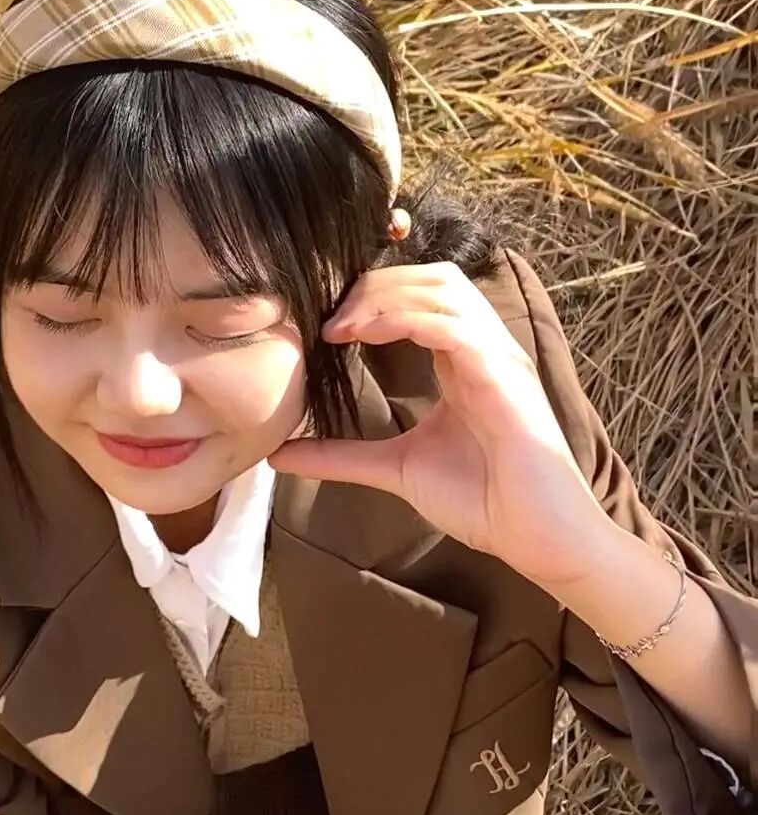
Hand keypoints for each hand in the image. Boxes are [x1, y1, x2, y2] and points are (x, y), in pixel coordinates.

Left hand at [266, 260, 610, 586]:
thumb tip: (278, 454)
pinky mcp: (503, 375)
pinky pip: (453, 325)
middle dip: (374, 285)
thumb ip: (340, 455)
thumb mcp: (395, 468)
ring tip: (341, 325)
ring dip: (384, 296)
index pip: (422, 295)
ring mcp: (497, 356)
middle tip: (329, 319)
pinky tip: (367, 333)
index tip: (325, 324)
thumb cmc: (483, 501)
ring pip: (442, 288)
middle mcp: (484, 347)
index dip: (373, 294)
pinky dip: (406, 318)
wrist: (536, 537)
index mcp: (464, 359)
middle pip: (430, 277)